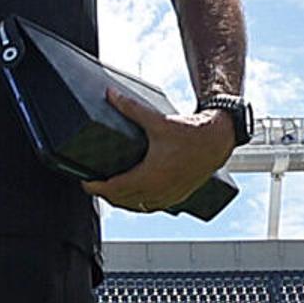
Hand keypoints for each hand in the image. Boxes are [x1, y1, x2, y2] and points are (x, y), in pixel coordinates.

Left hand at [87, 92, 239, 213]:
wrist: (218, 141)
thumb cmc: (191, 133)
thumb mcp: (157, 121)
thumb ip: (130, 108)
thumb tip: (111, 95)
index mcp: (150, 176)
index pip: (114, 189)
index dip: (95, 187)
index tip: (85, 182)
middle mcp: (159, 190)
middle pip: (122, 201)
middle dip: (104, 194)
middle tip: (92, 184)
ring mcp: (169, 196)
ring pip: (136, 207)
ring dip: (120, 201)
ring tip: (108, 190)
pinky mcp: (178, 197)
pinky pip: (151, 207)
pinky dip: (138, 204)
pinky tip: (133, 197)